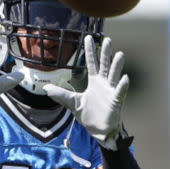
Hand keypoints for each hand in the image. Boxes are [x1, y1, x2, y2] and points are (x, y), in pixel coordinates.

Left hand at [43, 35, 129, 149]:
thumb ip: (60, 94)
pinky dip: (122, 86)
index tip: (88, 37)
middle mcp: (104, 84)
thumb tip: (45, 88)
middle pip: (105, 65)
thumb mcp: (72, 103)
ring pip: (114, 76)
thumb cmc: (88, 115)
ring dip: (117, 65)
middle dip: (105, 53)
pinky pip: (120, 92)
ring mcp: (111, 92)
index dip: (89, 51)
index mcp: (94, 82)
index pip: (91, 63)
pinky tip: (124, 78)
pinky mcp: (116, 102)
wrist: (99, 131)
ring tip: (120, 54)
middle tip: (107, 40)